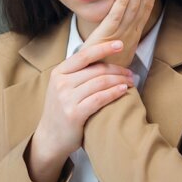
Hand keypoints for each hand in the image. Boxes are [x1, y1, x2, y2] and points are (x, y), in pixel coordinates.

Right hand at [26, 40, 134, 181]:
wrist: (50, 138)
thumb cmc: (61, 111)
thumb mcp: (62, 88)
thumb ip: (77, 74)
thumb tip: (103, 59)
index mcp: (58, 73)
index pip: (84, 55)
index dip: (103, 47)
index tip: (120, 44)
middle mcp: (61, 83)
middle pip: (96, 70)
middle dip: (118, 69)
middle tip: (131, 73)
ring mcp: (66, 98)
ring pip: (101, 83)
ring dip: (120, 80)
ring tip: (131, 82)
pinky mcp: (74, 113)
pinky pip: (100, 98)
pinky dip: (115, 93)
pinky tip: (124, 91)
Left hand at [84, 0, 160, 67]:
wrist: (97, 86)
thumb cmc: (105, 64)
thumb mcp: (116, 44)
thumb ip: (120, 29)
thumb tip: (123, 11)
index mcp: (134, 31)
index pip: (146, 4)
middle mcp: (131, 31)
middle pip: (144, 2)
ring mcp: (121, 34)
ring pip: (134, 7)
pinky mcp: (107, 37)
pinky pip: (117, 17)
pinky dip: (122, 2)